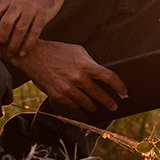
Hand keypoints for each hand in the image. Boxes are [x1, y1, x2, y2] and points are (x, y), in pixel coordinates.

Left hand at [0, 0, 82, 58]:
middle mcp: (19, 2)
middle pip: (6, 23)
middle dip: (2, 37)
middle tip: (2, 45)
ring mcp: (32, 8)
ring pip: (20, 30)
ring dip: (14, 45)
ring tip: (12, 52)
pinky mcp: (44, 15)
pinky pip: (34, 33)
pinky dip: (28, 45)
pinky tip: (23, 52)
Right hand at [0, 39, 127, 112]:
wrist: (35, 56)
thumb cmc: (58, 51)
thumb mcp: (78, 51)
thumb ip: (90, 63)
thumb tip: (101, 75)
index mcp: (85, 65)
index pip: (108, 77)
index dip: (119, 86)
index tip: (124, 93)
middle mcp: (78, 78)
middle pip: (99, 94)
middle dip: (109, 102)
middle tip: (115, 106)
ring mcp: (67, 88)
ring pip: (86, 102)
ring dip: (94, 106)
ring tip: (98, 108)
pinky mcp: (58, 95)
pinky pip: (73, 105)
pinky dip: (79, 106)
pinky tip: (83, 106)